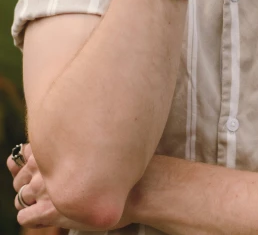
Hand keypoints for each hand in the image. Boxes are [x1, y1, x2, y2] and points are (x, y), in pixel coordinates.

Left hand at [7, 143, 133, 230]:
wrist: (137, 188)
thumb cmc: (123, 166)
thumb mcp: (100, 144)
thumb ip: (79, 141)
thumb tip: (68, 140)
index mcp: (56, 145)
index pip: (25, 152)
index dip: (31, 162)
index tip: (41, 168)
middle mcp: (46, 165)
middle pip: (20, 175)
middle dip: (28, 181)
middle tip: (45, 187)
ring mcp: (46, 189)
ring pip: (20, 196)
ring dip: (30, 199)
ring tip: (47, 201)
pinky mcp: (49, 211)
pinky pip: (26, 217)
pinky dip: (31, 217)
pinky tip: (46, 216)